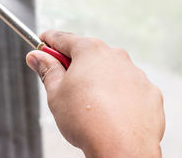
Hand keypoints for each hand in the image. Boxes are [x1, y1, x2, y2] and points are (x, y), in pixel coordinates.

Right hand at [26, 30, 164, 157]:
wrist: (121, 149)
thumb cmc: (86, 120)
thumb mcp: (55, 92)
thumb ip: (46, 69)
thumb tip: (37, 57)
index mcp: (90, 51)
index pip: (63, 38)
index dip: (48, 41)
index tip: (42, 43)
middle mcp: (115, 56)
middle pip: (87, 53)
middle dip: (72, 63)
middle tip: (60, 80)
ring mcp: (135, 74)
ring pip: (108, 70)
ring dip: (95, 79)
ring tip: (85, 103)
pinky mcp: (149, 93)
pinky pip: (127, 87)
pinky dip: (116, 94)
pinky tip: (107, 111)